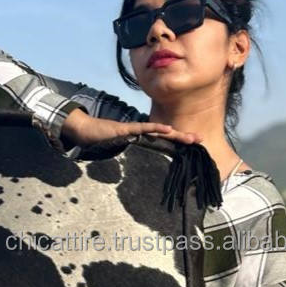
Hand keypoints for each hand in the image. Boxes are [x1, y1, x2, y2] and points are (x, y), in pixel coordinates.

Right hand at [60, 108, 203, 147]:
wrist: (85, 130)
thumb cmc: (101, 138)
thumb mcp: (120, 145)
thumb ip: (129, 146)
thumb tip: (135, 158)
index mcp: (141, 137)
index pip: (163, 140)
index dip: (177, 141)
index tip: (193, 144)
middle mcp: (141, 132)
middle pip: (166, 135)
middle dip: (183, 138)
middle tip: (200, 140)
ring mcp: (134, 129)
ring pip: (159, 131)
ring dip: (175, 134)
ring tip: (190, 137)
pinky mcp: (125, 128)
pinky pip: (143, 128)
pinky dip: (156, 128)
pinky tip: (168, 128)